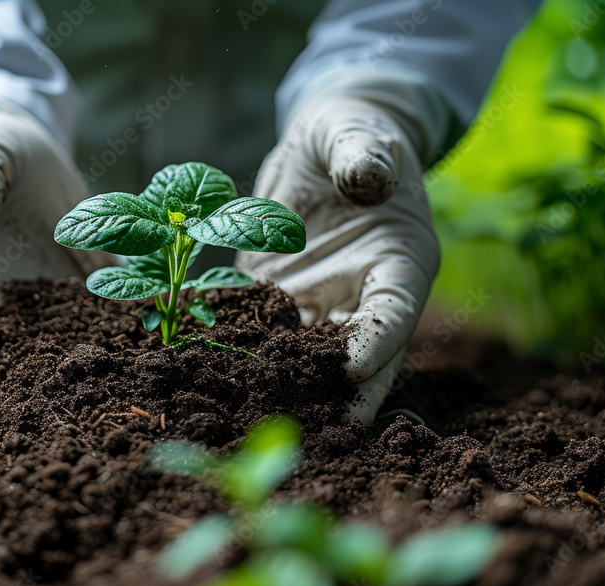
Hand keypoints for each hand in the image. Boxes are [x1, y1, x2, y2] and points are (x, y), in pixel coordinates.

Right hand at [0, 105, 110, 388]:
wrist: (27, 151)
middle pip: (11, 357)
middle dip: (38, 384)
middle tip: (70, 406)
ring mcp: (43, 304)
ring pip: (63, 344)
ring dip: (90, 366)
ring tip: (122, 387)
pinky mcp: (82, 290)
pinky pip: (106, 313)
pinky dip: (128, 328)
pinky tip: (159, 341)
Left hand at [237, 95, 438, 422]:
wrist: (322, 146)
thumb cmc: (351, 134)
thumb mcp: (358, 134)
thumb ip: (364, 155)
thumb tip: (369, 177)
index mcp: (400, 262)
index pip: (394, 312)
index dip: (377, 342)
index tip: (350, 372)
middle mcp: (361, 294)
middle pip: (352, 356)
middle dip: (329, 394)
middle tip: (303, 431)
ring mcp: (318, 302)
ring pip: (301, 355)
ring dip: (278, 383)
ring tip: (246, 414)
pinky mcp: (276, 297)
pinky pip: (255, 328)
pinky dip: (234, 349)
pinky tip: (204, 369)